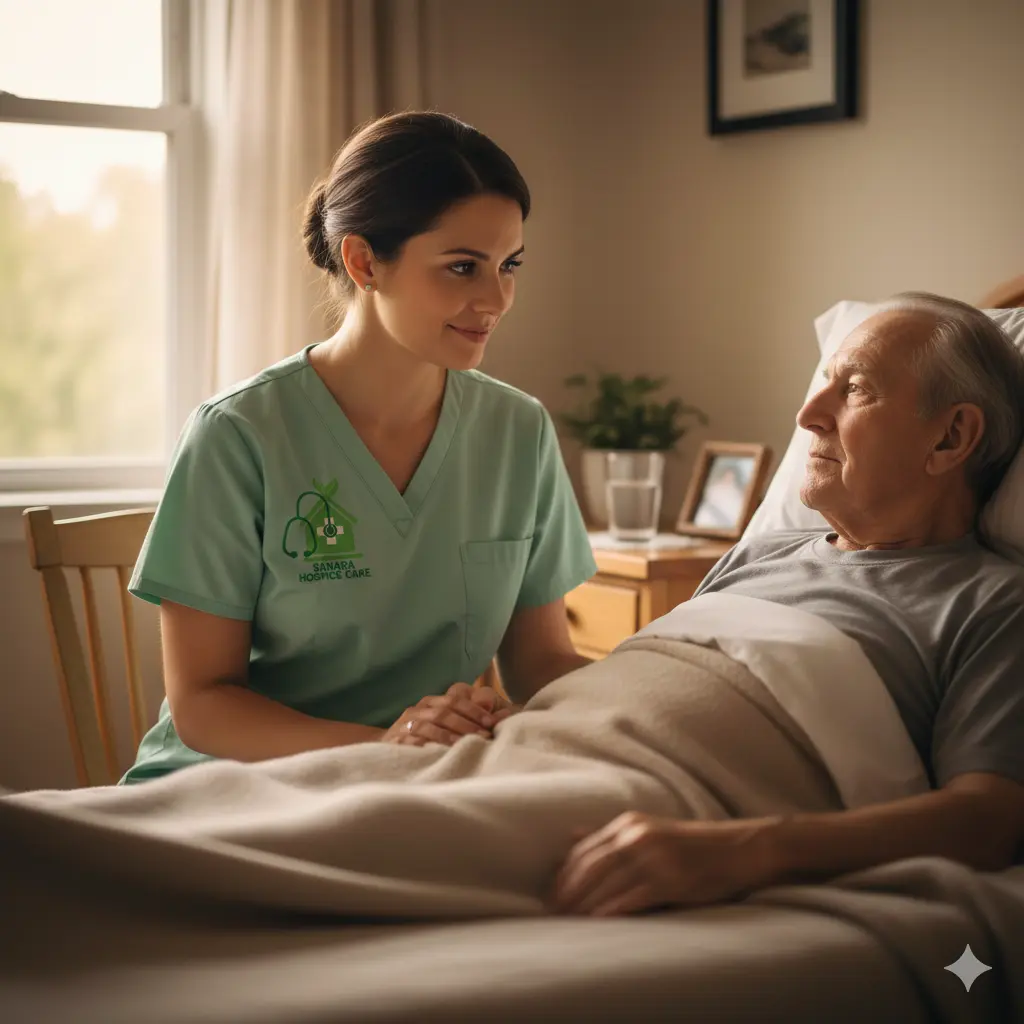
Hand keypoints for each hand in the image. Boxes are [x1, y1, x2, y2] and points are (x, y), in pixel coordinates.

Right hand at [381, 682, 520, 746]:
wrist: (388, 747)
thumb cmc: (427, 735)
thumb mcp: (450, 723)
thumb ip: (476, 717)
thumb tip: (507, 714)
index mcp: (433, 701)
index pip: (456, 698)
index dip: (475, 710)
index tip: (492, 724)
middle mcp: (418, 708)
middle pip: (444, 712)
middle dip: (466, 725)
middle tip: (483, 738)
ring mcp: (405, 724)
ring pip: (428, 725)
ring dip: (448, 736)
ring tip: (464, 746)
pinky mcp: (394, 741)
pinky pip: (409, 742)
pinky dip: (425, 746)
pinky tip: (438, 753)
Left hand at [550, 811, 776, 916]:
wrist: (738, 849)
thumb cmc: (690, 845)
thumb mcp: (648, 830)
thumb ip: (611, 836)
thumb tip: (570, 836)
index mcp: (628, 824)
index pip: (584, 850)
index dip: (563, 874)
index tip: (549, 895)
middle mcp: (637, 836)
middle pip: (589, 866)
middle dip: (567, 891)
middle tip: (552, 912)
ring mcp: (654, 857)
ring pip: (606, 883)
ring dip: (584, 905)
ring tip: (569, 922)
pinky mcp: (670, 880)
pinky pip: (632, 898)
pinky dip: (611, 911)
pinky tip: (598, 923)